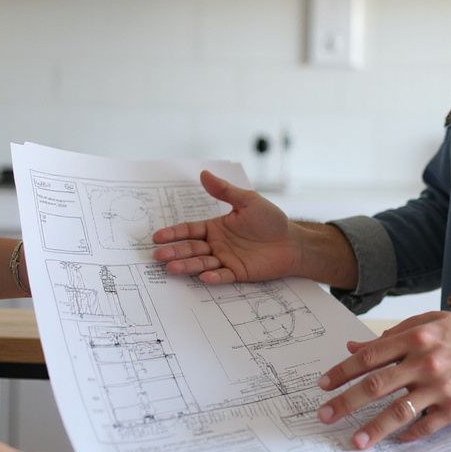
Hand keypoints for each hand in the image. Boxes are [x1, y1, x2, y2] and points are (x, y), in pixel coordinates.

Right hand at [152, 170, 298, 284]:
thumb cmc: (271, 220)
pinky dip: (213, 277)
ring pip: (202, 263)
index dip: (174, 233)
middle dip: (175, 251)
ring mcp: (225, 259)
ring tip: (171, 268)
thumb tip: (204, 174)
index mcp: (216, 227)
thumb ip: (225, 191)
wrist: (292, 242)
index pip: (190, 230)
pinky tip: (204, 277)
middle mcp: (217, 244)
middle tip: (158, 255)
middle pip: (191, 248)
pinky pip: (222, 276)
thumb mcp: (247, 201)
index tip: (158, 236)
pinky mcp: (237, 273)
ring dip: (187, 266)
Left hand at [316, 311, 450, 449]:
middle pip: (376, 385)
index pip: (369, 356)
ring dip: (373, 428)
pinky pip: (426, 427)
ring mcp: (441, 388)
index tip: (323, 384)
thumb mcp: (429, 322)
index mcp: (416, 337)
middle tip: (325, 415)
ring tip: (354, 441)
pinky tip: (394, 441)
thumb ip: (392, 335)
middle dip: (346, 402)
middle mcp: (425, 362)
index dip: (343, 371)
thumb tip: (355, 347)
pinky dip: (408, 435)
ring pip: (399, 412)